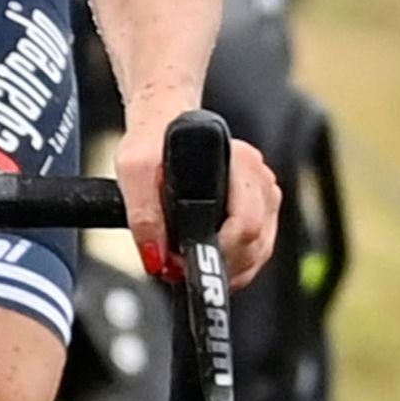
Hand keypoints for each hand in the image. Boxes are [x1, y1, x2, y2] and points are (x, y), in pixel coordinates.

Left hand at [123, 111, 287, 289]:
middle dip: (220, 265)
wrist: (161, 131)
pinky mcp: (263, 209)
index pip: (246, 222)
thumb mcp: (134, 170)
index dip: (217, 252)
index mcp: (238, 162)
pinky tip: (210, 263)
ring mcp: (264, 194)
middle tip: (180, 268)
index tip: (187, 261)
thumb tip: (156, 257)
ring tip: (191, 266)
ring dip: (229, 269)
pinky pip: (259, 249)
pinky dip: (236, 265)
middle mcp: (259, 177)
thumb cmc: (151, 146)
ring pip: (260, 250)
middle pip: (255, 241)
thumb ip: (143, 214)